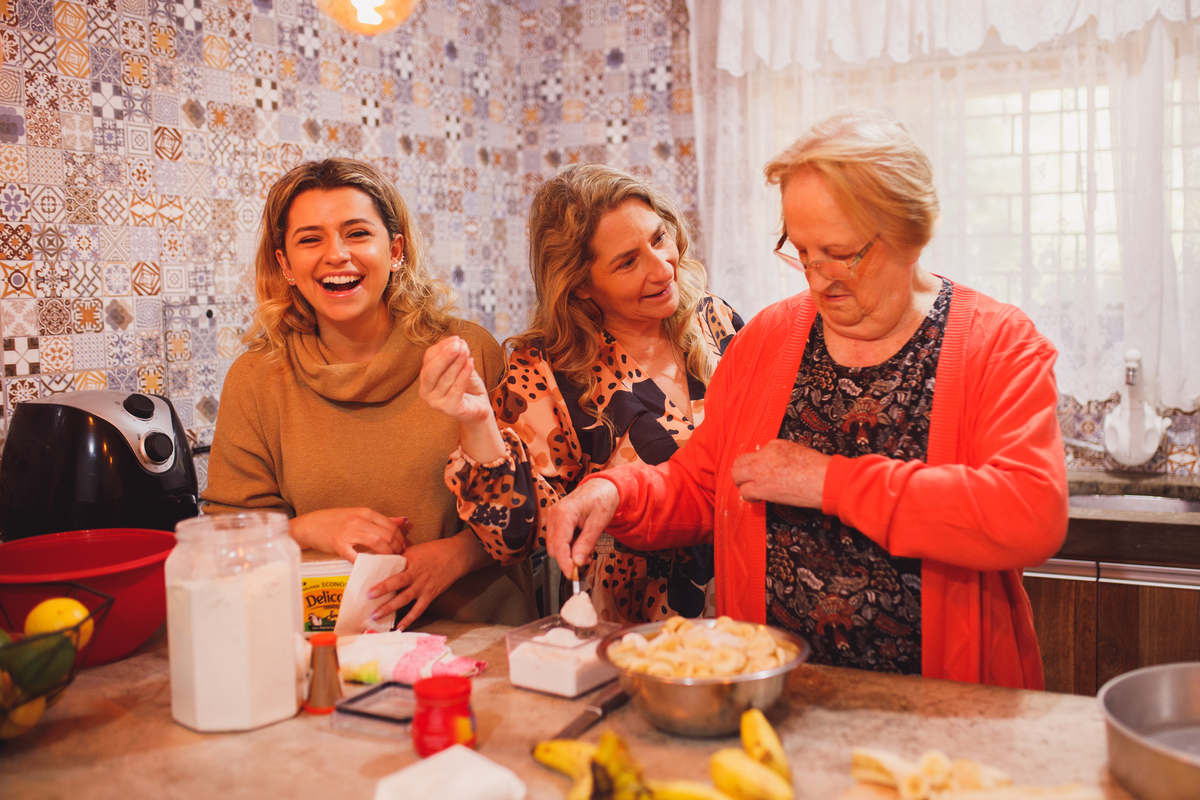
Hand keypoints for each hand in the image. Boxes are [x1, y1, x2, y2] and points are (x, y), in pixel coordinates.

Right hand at [289, 508, 408, 562]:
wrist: (311, 525)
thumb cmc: (336, 520)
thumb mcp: (359, 515)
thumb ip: (381, 520)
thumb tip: (403, 520)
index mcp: (365, 512)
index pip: (391, 525)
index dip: (400, 538)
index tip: (402, 547)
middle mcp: (359, 520)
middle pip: (387, 535)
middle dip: (397, 548)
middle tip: (398, 556)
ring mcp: (349, 532)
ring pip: (377, 543)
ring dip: (387, 554)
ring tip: (390, 561)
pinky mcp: (339, 545)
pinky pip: (357, 556)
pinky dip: (368, 562)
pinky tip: (372, 567)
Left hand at [367, 531, 491, 630]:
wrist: (456, 556)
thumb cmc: (433, 551)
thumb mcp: (415, 550)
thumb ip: (400, 558)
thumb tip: (381, 563)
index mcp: (410, 560)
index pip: (392, 567)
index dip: (381, 573)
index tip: (368, 577)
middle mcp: (416, 574)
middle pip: (398, 582)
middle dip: (383, 590)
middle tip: (368, 597)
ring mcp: (423, 586)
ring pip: (405, 598)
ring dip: (390, 608)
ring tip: (376, 616)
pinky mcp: (430, 595)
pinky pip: (418, 609)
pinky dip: (409, 619)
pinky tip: (399, 627)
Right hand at [419, 336, 492, 426]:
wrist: (479, 407)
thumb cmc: (467, 386)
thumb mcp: (459, 367)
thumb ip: (455, 356)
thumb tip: (456, 341)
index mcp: (425, 379)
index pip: (429, 359)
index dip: (441, 347)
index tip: (456, 338)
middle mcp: (426, 392)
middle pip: (432, 371)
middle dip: (445, 356)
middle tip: (458, 344)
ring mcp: (436, 403)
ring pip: (446, 379)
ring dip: (457, 363)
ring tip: (467, 351)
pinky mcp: (449, 409)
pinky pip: (456, 390)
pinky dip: (463, 375)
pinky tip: (470, 363)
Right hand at [546, 478, 619, 576]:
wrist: (602, 487)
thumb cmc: (602, 499)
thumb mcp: (598, 523)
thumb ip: (586, 544)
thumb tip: (577, 563)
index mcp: (564, 513)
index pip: (559, 545)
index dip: (564, 563)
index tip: (571, 575)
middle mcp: (554, 514)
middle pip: (554, 547)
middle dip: (568, 558)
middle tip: (587, 560)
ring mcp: (553, 516)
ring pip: (554, 545)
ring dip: (569, 552)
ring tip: (587, 549)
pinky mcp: (555, 519)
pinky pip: (557, 539)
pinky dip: (568, 546)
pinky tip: (581, 542)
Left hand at [731, 440, 830, 507]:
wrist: (825, 479)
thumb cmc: (819, 469)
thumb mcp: (798, 452)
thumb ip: (782, 456)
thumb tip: (776, 467)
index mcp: (775, 445)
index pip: (756, 454)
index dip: (757, 465)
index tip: (764, 473)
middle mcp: (764, 455)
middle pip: (740, 462)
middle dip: (742, 472)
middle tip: (749, 481)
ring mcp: (761, 471)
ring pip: (737, 475)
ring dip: (743, 484)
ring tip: (752, 490)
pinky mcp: (762, 487)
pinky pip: (745, 491)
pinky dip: (749, 496)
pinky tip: (758, 499)